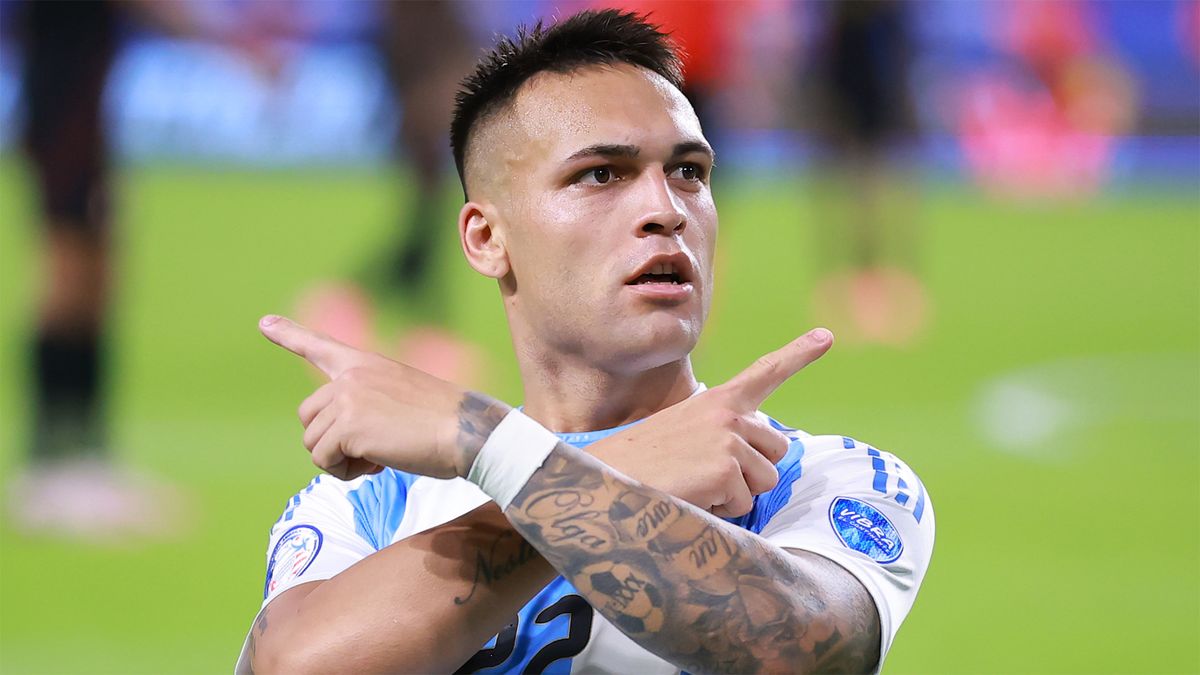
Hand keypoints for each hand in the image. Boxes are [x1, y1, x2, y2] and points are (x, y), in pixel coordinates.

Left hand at [259, 315, 470, 480]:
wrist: (466, 430)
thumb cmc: (445, 423)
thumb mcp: (403, 399)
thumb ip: (369, 404)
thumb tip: (342, 441)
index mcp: (366, 364)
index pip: (320, 346)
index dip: (290, 335)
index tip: (265, 323)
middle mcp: (351, 376)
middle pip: (309, 416)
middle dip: (331, 441)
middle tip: (371, 450)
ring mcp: (347, 399)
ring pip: (313, 443)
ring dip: (340, 460)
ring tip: (377, 457)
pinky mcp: (347, 426)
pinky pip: (323, 460)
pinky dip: (345, 472)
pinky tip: (377, 464)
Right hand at [588, 328, 832, 517]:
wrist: (607, 479)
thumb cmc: (643, 463)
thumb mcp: (684, 433)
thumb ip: (721, 435)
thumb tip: (756, 462)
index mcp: (717, 401)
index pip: (765, 372)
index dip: (798, 354)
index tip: (825, 335)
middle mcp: (729, 415)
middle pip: (777, 451)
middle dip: (752, 471)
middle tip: (707, 473)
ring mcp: (730, 440)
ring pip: (765, 481)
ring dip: (737, 494)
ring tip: (696, 484)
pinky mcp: (727, 469)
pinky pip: (744, 504)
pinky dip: (722, 510)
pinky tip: (692, 496)